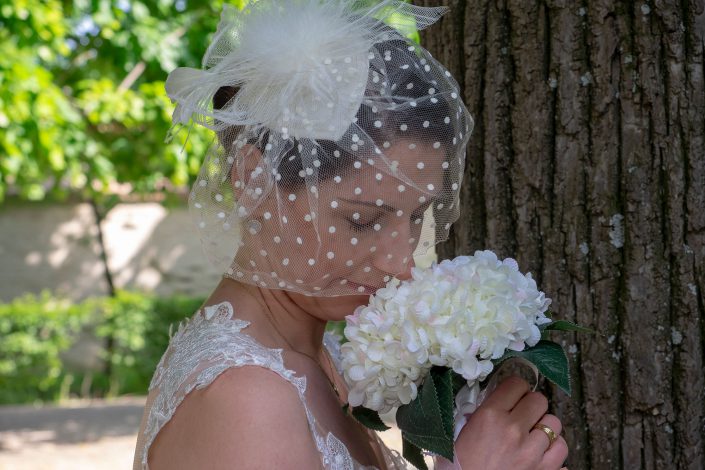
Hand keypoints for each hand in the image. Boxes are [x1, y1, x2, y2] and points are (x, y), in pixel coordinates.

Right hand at [454, 376, 568, 469]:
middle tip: (523, 416)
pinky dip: (553, 454)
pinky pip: (562, 453)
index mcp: (490, 416)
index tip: (514, 396)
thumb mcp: (463, 432)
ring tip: (532, 439)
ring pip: (554, 425)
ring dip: (545, 430)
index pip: (516, 384)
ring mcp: (533, 453)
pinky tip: (540, 457)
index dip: (516, 389)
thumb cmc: (460, 467)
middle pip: (539, 401)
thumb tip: (500, 400)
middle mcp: (514, 430)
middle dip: (532, 407)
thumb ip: (482, 413)